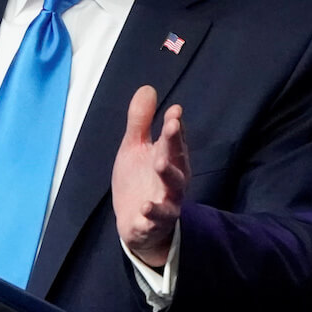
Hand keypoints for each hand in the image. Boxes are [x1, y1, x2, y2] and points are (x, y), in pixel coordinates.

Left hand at [111, 85, 189, 266]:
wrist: (137, 223)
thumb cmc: (139, 181)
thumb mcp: (134, 148)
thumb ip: (140, 121)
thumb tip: (148, 88)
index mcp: (169, 159)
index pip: (174, 141)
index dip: (175, 127)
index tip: (174, 112)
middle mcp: (172, 181)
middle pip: (177, 162)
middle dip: (174, 145)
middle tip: (170, 127)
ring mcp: (165, 203)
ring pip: (172, 192)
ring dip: (168, 177)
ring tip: (159, 164)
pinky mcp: (152, 224)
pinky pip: (155, 221)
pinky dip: (152, 216)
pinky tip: (145, 209)